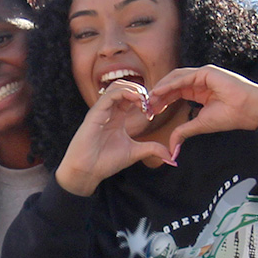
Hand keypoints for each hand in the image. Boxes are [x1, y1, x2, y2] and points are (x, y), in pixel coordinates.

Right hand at [53, 81, 175, 195]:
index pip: (131, 96)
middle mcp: (109, 110)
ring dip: (134, 89)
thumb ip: (152, 149)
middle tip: (150, 104)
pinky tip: (137, 102)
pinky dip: (125, 93)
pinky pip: (110, 95)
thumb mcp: (135, 152)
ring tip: (144, 101)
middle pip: (125, 86)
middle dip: (141, 91)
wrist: (87, 171)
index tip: (153, 112)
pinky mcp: (95, 113)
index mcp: (117, 116)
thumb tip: (171, 157)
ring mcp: (101, 110)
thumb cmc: (105, 161)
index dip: (145, 99)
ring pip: (117, 86)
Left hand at [144, 65, 257, 158]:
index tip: (150, 113)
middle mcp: (199, 82)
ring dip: (161, 88)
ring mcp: (203, 75)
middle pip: (172, 85)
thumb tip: (172, 149)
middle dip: (158, 95)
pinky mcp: (206, 72)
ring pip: (176, 78)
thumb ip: (184, 132)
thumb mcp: (201, 125)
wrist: (248, 110)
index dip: (162, 102)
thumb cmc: (230, 116)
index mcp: (199, 92)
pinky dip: (170, 83)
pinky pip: (184, 77)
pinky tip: (159, 91)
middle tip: (146, 106)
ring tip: (149, 99)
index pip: (175, 93)